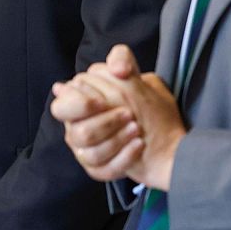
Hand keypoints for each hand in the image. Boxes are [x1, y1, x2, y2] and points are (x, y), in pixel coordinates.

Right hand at [62, 45, 186, 190]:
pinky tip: (138, 145)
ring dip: (117, 139)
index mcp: (79, 105)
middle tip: (129, 115)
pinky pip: (104, 170)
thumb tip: (116, 69)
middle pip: (78, 132)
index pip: (61, 106)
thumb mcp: (138, 77)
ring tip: (137, 130)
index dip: (81, 104)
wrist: (169, 140)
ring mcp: (86, 152)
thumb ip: (122, 59)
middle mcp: (77, 129)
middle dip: (106, 123)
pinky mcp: (99, 170)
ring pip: (91, 153)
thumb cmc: (149, 108)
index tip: (103, 101)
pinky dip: (124, 157)